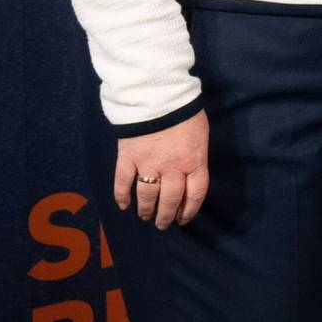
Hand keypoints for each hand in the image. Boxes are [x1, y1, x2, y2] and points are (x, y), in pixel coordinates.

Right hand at [114, 110, 209, 229]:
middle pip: (169, 200)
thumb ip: (195, 156)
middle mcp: (172, 168)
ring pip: (146, 196)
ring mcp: (148, 164)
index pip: (195, 194)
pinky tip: (123, 206)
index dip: (189, 210)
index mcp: (194, 161)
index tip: (183, 219)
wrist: (158, 96)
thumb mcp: (200, 135)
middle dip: (166, 216)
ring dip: (145, 210)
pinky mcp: (127, 158)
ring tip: (145, 217)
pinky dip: (121, 196)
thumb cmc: (185, 112)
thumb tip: (191, 172)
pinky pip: (122, 183)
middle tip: (162, 225)